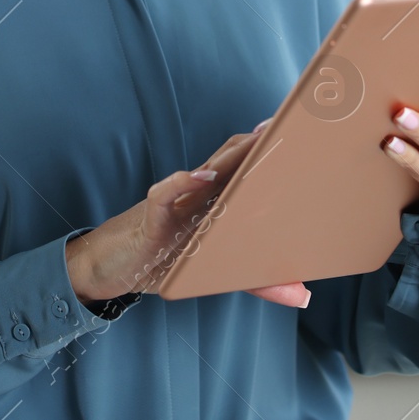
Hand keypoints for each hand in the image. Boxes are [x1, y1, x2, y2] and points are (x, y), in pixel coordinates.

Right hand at [65, 125, 310, 308]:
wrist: (112, 268)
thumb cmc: (167, 260)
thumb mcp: (216, 273)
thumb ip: (258, 281)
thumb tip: (303, 294)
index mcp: (218, 201)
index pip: (249, 168)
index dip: (274, 151)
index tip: (306, 135)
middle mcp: (200, 193)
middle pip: (234, 159)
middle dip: (262, 142)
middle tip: (292, 125)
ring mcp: (177, 199)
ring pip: (207, 168)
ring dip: (234, 155)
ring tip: (260, 139)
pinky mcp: (153, 213)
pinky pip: (167, 191)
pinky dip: (183, 182)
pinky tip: (201, 177)